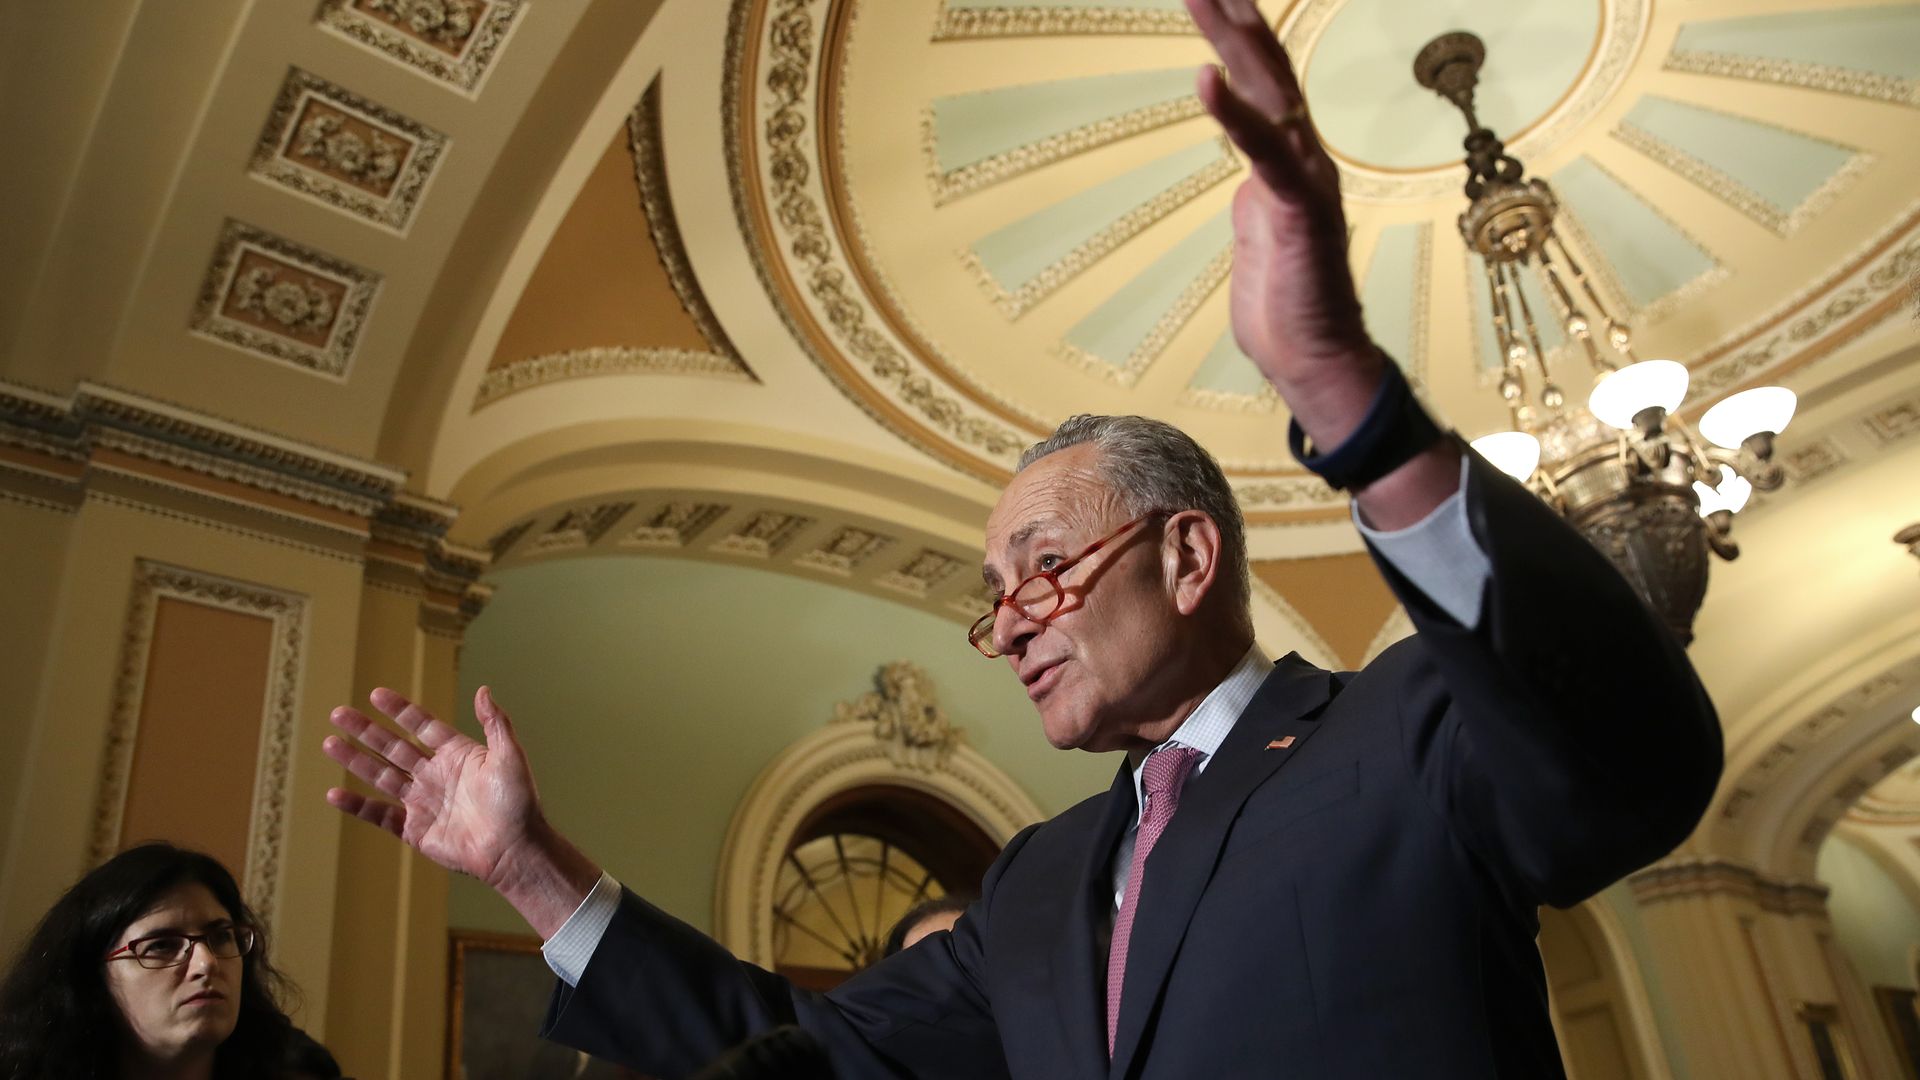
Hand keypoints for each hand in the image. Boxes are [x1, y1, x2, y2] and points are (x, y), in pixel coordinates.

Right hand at [323, 686, 597, 936]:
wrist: (513, 850)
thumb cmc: (518, 803)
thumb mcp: (510, 757)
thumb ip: (496, 723)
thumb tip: (484, 689)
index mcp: (457, 755)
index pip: (422, 726)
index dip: (400, 711)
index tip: (376, 694)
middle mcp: (436, 775)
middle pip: (393, 747)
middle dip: (366, 731)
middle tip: (339, 714)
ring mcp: (423, 802)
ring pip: (381, 776)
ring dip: (355, 760)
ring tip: (329, 743)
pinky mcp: (415, 829)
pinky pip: (380, 815)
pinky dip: (357, 806)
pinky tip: (334, 795)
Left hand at [1188, 0, 1460, 523]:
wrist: (1313, 360)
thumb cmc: (1285, 305)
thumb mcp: (1259, 231)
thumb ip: (1257, 195)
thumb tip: (1248, 181)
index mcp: (1288, 160)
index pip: (1260, 82)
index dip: (1235, 35)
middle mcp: (1302, 157)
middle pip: (1266, 68)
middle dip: (1234, 16)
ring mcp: (1304, 179)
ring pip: (1270, 93)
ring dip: (1235, 41)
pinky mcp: (1297, 209)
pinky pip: (1264, 151)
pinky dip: (1234, 116)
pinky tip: (1205, 80)